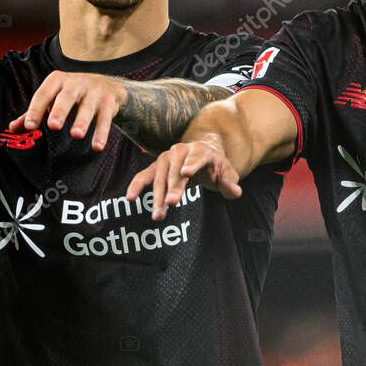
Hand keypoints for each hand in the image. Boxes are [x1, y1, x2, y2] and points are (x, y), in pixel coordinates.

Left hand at [8, 71, 127, 150]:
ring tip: (76, 135)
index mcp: (57, 81)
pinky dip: (102, 132)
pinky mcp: (108, 103)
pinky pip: (105, 119)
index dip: (35, 109)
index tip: (29, 126)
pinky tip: (97, 146)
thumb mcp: (54, 97)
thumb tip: (12, 128)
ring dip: (82, 121)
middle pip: (66, 97)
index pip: (43, 94)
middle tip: (53, 126)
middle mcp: (76, 83)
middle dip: (60, 110)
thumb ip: (35, 112)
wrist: (108, 85)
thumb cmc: (72, 94)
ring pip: (88, 107)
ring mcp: (94, 92)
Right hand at [126, 140, 241, 220]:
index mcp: (202, 150)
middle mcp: (181, 151)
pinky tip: (130, 198)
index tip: (186, 173)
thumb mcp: (227, 174)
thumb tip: (235, 191)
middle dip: (173, 187)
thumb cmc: (215, 167)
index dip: (192, 164)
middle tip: (171, 204)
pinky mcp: (156, 167)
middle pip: (176, 170)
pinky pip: (144, 175)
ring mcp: (166, 158)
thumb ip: (230, 183)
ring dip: (157, 196)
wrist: (202, 153)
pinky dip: (137, 185)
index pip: (197, 157)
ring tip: (158, 215)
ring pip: (160, 176)